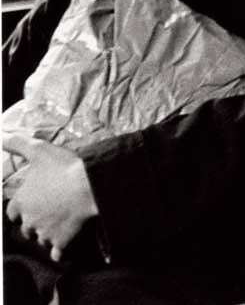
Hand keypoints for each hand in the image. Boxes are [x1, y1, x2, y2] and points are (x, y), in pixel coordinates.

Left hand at [4, 135, 97, 262]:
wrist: (91, 187)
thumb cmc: (65, 169)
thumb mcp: (40, 150)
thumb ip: (18, 144)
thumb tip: (1, 136)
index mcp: (22, 201)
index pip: (13, 212)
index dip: (21, 209)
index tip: (29, 206)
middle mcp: (30, 219)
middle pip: (26, 229)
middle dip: (34, 224)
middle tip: (47, 216)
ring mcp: (45, 232)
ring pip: (41, 239)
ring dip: (48, 235)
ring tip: (59, 227)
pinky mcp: (62, 241)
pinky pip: (57, 253)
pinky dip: (60, 251)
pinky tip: (66, 246)